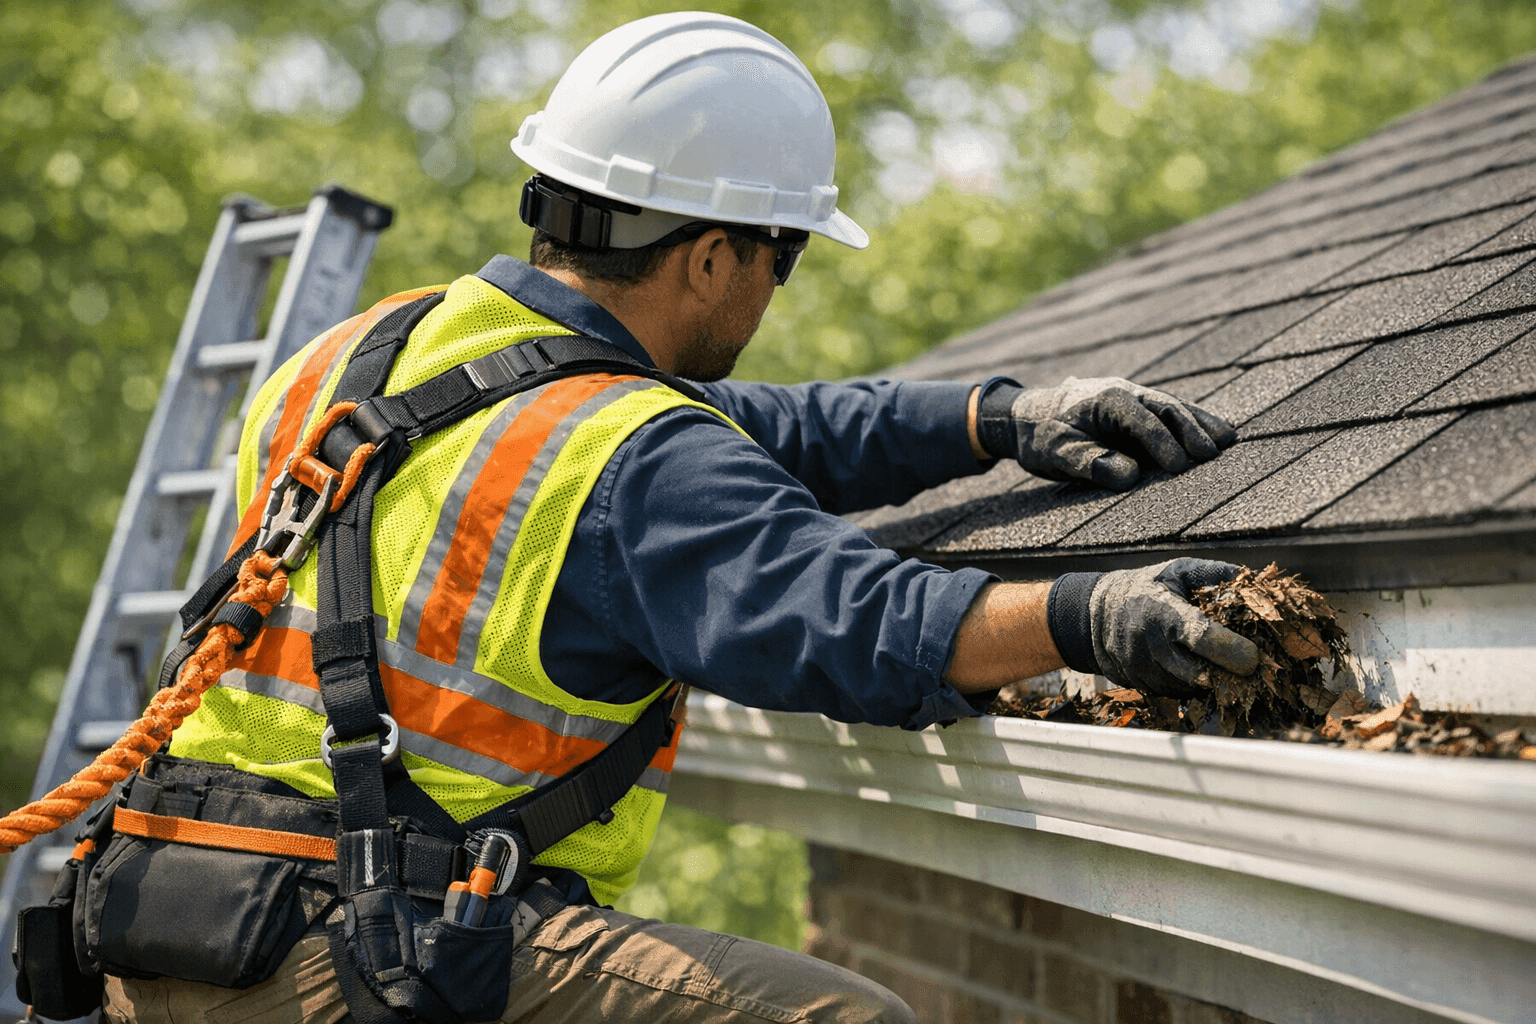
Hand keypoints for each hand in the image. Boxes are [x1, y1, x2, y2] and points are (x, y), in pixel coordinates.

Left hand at [979, 377, 1236, 491]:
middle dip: (1191, 431)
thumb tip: (1130, 476)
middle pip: (1165, 408)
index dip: (1162, 443)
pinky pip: (1168, 412)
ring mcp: (1133, 396)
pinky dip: (1193, 420)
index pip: (1142, 421)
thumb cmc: (1040, 436)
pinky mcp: (1136, 407)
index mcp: (1106, 399)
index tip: (1179, 467)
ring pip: (1172, 407)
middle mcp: (1125, 391)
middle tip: (1212, 456)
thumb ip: (1090, 462)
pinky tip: (1216, 432)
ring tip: (1229, 441)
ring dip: (1201, 422)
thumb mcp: (1056, 452)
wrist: (1026, 415)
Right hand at [1046, 559, 1258, 697]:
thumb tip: (1255, 581)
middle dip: (1228, 673)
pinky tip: (1191, 666)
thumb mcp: (1179, 570)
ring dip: (1209, 680)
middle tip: (1246, 664)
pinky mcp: (1137, 684)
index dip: (1233, 650)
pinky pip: (1174, 693)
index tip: (1254, 656)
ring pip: (1189, 687)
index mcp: (1163, 612)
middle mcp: (1149, 644)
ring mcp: (1140, 668)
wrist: (1095, 612)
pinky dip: (1189, 685)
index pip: (1202, 637)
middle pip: (1199, 673)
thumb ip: (1217, 575)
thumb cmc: (1147, 587)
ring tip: (1216, 661)